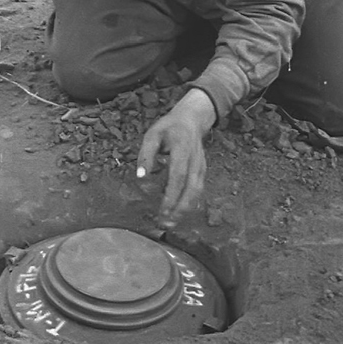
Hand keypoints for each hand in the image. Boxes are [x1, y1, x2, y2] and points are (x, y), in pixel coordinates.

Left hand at [136, 89, 215, 226]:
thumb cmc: (169, 127)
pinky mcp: (202, 171)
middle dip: (180, 209)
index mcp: (182, 149)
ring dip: (185, 209)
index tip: (163, 210)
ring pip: (197, 192)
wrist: (192, 119)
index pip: (178, 176)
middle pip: (191, 189)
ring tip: (171, 223)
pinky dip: (189, 203)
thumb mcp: (152, 135)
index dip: (171, 195)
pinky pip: (198, 190)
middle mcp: (195, 160)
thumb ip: (146, 155)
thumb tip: (140, 176)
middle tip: (166, 224)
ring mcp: (201, 166)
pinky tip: (178, 213)